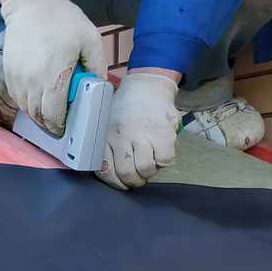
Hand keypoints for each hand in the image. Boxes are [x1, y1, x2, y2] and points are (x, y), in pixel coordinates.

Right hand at [0, 0, 105, 134]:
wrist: (32, 4)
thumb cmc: (63, 20)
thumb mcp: (91, 39)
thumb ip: (97, 66)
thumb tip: (96, 87)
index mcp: (55, 75)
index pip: (53, 114)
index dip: (59, 126)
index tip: (64, 127)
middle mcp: (33, 81)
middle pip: (37, 115)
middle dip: (48, 122)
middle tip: (57, 120)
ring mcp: (18, 77)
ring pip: (25, 108)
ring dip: (36, 113)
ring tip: (46, 109)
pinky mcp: (9, 72)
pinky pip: (16, 96)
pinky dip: (25, 101)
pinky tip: (35, 96)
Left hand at [98, 72, 179, 189]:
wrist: (146, 86)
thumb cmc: (125, 109)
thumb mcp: (108, 125)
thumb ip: (107, 147)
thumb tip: (108, 171)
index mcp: (106, 136)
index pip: (106, 169)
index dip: (115, 182)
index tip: (120, 183)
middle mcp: (122, 135)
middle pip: (127, 172)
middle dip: (133, 181)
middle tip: (138, 177)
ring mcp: (142, 134)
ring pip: (146, 169)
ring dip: (150, 172)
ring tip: (150, 163)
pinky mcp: (162, 132)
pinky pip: (165, 159)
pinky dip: (165, 162)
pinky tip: (162, 154)